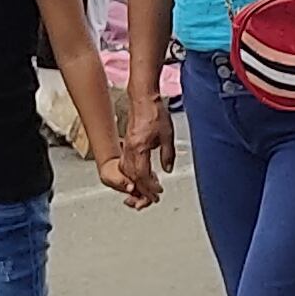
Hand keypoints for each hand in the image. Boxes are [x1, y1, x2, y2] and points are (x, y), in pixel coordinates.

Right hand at [112, 91, 172, 206]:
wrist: (143, 98)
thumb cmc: (155, 113)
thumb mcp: (167, 135)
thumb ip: (168, 154)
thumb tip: (168, 169)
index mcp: (139, 147)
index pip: (142, 174)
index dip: (150, 187)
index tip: (158, 192)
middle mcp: (130, 148)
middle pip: (133, 176)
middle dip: (143, 189)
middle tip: (153, 197)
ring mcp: (127, 146)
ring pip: (127, 171)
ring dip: (137, 183)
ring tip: (146, 190)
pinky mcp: (127, 143)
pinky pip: (126, 163)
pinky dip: (132, 173)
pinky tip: (140, 175)